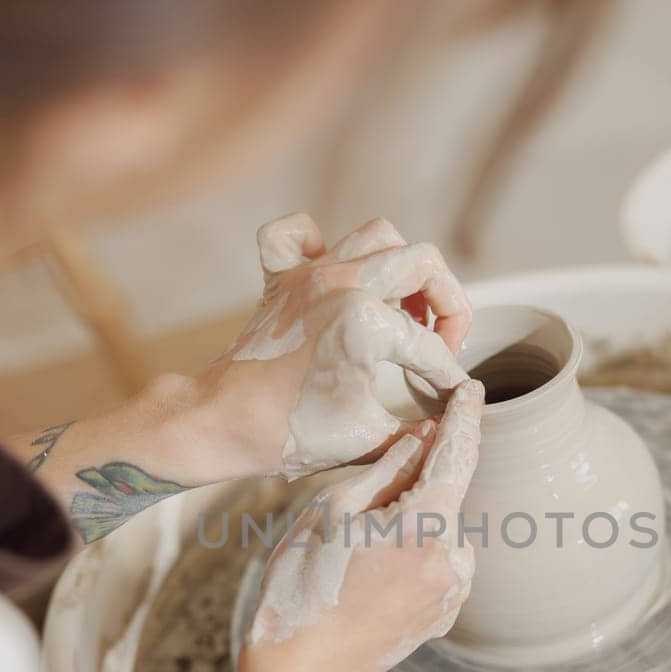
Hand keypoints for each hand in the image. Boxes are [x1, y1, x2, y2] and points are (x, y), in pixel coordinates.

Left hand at [201, 213, 471, 480]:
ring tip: (403, 308)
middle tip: (439, 345)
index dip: (449, 376)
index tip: (452, 397)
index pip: (429, 345)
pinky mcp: (280, 280)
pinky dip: (318, 243)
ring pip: (377, 235)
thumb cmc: (289, 436)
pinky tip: (334, 273)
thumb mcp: (370, 437)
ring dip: (401, 267)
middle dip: (447, 307)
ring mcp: (308, 276)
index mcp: (366, 322)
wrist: (219, 425)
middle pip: (423, 264)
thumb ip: (419, 427)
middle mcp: (341, 284)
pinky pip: (298, 234)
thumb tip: (450, 420)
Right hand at [242, 379, 485, 671]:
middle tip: (357, 511)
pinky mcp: (445, 614)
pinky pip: (436, 565)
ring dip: (411, 525)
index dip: (463, 417)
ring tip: (355, 556)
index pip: (456, 456)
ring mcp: (454, 592)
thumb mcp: (332, 510)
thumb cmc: (304, 584)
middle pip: (444, 497)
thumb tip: (424, 434)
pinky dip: (412, 556)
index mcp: (425, 526)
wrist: (302, 670)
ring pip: (440, 532)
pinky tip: (368, 579)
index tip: (472, 390)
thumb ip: (387, 468)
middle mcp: (453, 559)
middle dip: (413, 487)